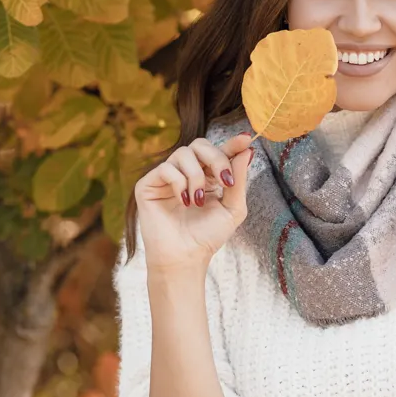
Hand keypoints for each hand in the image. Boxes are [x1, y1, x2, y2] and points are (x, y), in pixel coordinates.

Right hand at [135, 133, 255, 272]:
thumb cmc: (208, 237)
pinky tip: (183, 202)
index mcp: (207, 176)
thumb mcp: (232, 208)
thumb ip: (239, 180)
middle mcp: (186, 173)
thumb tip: (247, 151)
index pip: (218, 151)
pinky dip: (179, 183)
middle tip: (225, 181)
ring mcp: (166, 178)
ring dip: (196, 176)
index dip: (232, 143)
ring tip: (197, 201)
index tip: (246, 139)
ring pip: (183, 153)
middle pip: (200, 144)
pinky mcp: (148, 185)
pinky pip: (166, 168)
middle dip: (216, 158)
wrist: (186, 257)